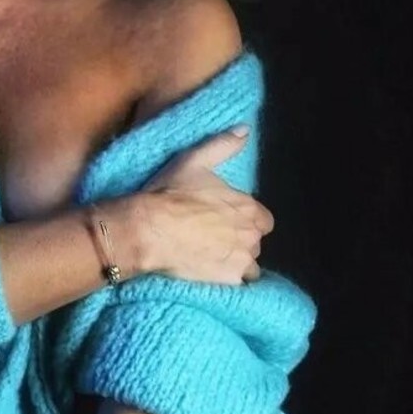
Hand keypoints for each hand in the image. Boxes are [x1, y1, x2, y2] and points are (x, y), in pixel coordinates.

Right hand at [132, 126, 274, 283]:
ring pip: (250, 265)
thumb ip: (223, 145)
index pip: (263, 220)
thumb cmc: (171, 193)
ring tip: (213, 260)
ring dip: (236, 262)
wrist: (149, 230)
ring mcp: (241, 259)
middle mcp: (250, 235)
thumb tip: (246, 129)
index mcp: (248, 207)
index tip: (228, 221)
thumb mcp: (195, 161)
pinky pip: (238, 284)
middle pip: (255, 243)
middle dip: (241, 242)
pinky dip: (229, 281)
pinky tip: (212, 276)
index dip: (247, 221)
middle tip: (215, 240)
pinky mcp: (228, 280)